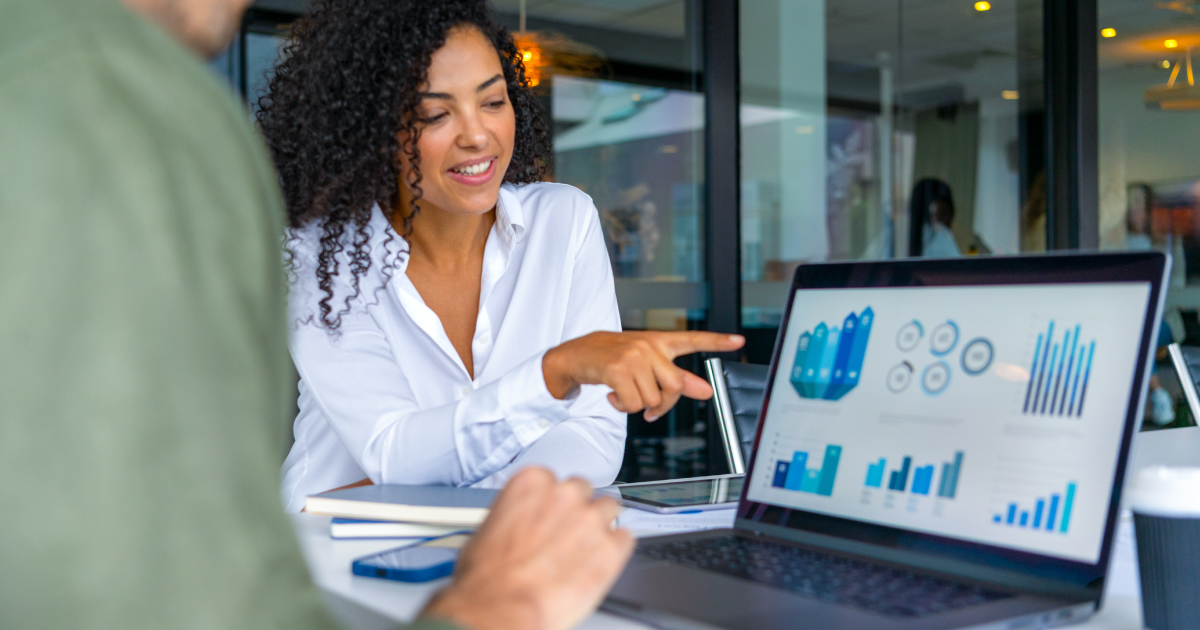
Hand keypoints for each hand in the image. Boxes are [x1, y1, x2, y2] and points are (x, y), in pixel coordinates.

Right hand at [419, 468, 633, 629]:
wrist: (502, 607)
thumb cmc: (489, 578)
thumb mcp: (489, 530)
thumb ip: (516, 515)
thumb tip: (521, 523)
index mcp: (533, 482)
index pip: (555, 479)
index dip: (553, 501)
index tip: (552, 514)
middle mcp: (565, 495)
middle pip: (585, 490)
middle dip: (578, 510)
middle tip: (568, 533)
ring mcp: (591, 520)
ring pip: (609, 509)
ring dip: (600, 525)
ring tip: (587, 548)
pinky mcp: (611, 549)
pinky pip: (625, 539)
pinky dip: (616, 550)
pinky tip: (602, 561)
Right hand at [542, 331, 744, 419]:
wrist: (575, 355)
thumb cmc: (611, 359)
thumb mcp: (646, 364)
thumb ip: (676, 378)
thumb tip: (706, 390)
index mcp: (658, 342)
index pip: (693, 339)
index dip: (718, 341)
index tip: (739, 341)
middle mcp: (649, 346)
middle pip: (675, 386)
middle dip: (663, 403)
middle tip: (648, 405)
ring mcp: (634, 356)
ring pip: (653, 399)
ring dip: (637, 405)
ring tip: (623, 392)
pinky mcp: (618, 369)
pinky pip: (633, 404)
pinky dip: (623, 407)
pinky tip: (613, 394)